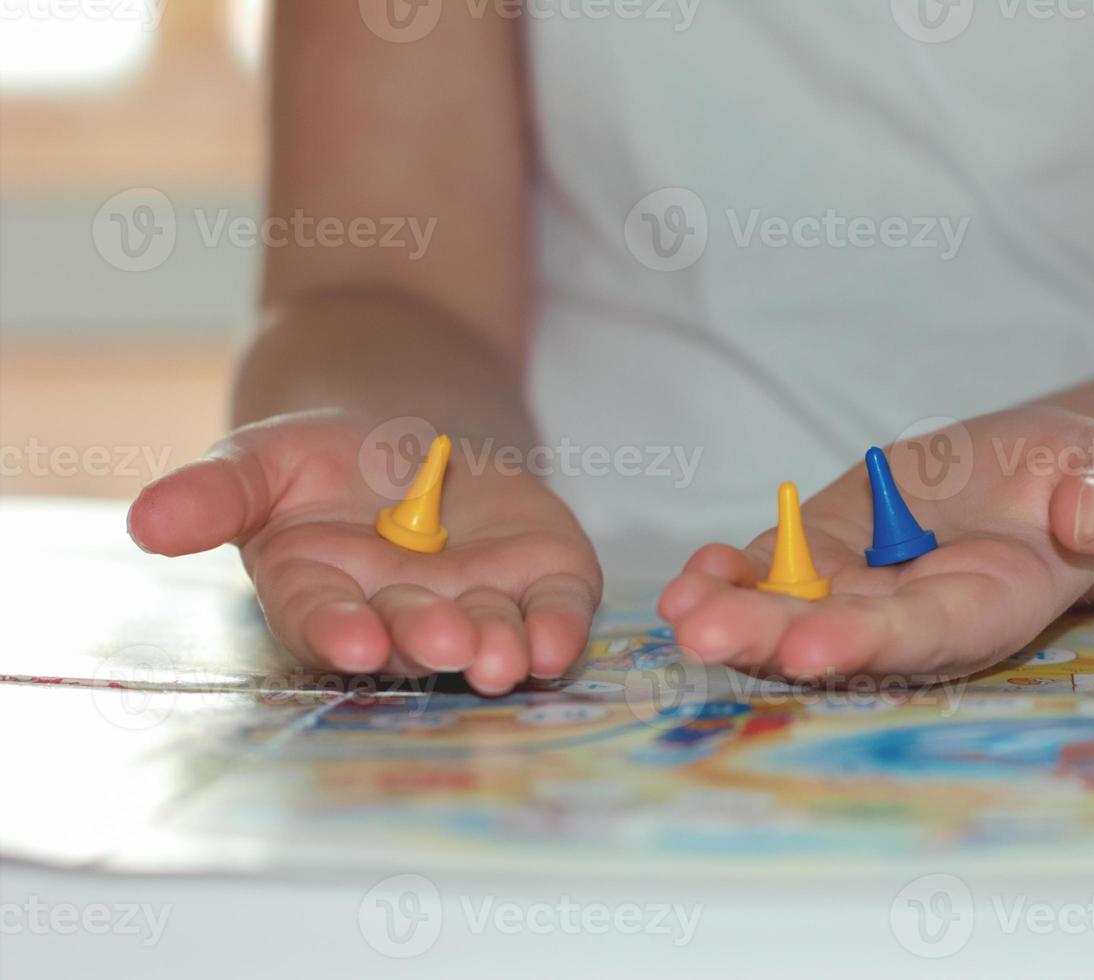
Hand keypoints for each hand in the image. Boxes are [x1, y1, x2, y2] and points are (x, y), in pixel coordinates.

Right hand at [127, 411, 600, 693]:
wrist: (413, 444)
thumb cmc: (322, 466)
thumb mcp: (260, 463)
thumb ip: (213, 494)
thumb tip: (144, 522)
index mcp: (322, 595)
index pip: (325, 621)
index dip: (338, 631)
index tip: (351, 641)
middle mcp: (400, 616)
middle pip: (411, 634)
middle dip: (427, 638)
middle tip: (445, 641)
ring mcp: (476, 604)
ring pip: (488, 634)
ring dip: (497, 649)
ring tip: (502, 656)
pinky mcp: (540, 584)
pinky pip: (554, 613)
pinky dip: (560, 629)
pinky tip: (562, 644)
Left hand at [658, 406, 1093, 680]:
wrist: (1036, 476)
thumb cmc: (1084, 483)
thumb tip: (1089, 513)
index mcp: (984, 609)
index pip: (920, 635)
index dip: (867, 641)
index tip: (813, 648)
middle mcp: (911, 617)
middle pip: (833, 637)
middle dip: (769, 638)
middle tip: (706, 632)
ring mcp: (860, 588)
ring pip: (788, 612)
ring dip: (732, 614)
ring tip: (680, 605)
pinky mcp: (825, 551)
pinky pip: (771, 573)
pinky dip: (730, 576)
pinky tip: (695, 572)